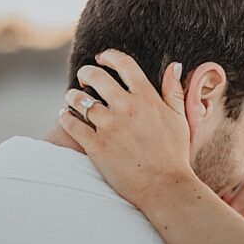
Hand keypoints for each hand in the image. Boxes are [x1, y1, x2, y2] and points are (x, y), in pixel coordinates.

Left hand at [58, 49, 193, 206]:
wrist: (164, 187)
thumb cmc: (174, 154)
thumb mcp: (179, 119)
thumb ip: (174, 90)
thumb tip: (174, 66)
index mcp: (147, 98)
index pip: (124, 64)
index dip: (110, 56)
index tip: (102, 58)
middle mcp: (126, 108)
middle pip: (97, 77)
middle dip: (86, 73)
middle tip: (83, 77)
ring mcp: (109, 126)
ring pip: (80, 100)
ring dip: (72, 95)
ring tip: (71, 97)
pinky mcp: (96, 146)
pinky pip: (72, 124)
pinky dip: (65, 117)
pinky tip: (64, 115)